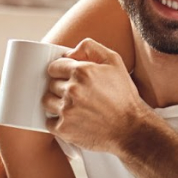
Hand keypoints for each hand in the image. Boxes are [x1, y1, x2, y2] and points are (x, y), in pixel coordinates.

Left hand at [44, 39, 154, 154]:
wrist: (131, 128)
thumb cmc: (124, 96)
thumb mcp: (114, 61)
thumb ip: (90, 47)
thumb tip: (69, 52)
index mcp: (82, 71)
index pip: (54, 67)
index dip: (62, 72)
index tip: (70, 78)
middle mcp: (72, 90)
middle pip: (51, 84)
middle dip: (61, 87)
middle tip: (78, 94)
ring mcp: (67, 110)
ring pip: (47, 102)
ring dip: (57, 103)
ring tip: (75, 107)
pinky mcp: (64, 129)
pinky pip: (49, 122)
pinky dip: (58, 122)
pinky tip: (73, 120)